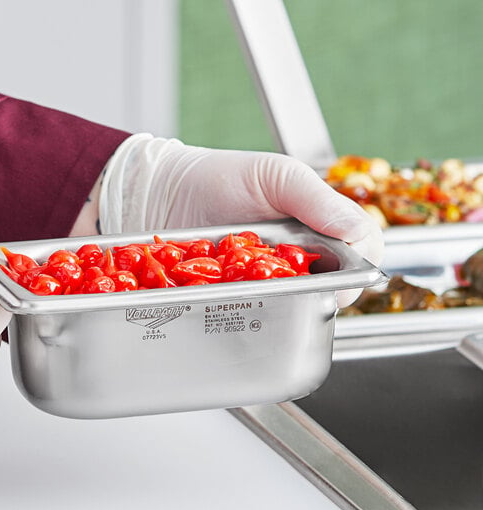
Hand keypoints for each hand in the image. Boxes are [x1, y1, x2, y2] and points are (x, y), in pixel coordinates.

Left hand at [99, 134, 383, 305]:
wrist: (165, 193)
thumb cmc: (222, 178)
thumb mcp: (275, 176)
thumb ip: (318, 200)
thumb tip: (357, 233)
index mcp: (319, 228)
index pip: (360, 256)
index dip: (356, 270)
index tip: (337, 274)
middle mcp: (299, 260)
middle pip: (332, 290)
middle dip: (318, 291)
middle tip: (292, 280)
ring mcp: (268, 282)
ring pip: (295, 308)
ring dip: (282, 302)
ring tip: (257, 284)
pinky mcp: (238, 298)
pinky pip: (252, 315)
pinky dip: (247, 312)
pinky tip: (236, 299)